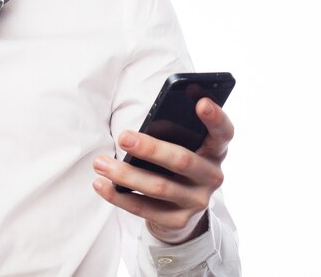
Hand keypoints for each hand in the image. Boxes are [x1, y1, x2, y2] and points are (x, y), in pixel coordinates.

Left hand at [92, 98, 233, 244]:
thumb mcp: (182, 144)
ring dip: (125, 174)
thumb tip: (146, 124)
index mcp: (214, 150)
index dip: (215, 117)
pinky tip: (100, 184)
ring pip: (159, 187)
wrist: (180, 209)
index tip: (201, 102)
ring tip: (99, 162)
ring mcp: (197, 201)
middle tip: (122, 137)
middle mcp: (212, 176)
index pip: (223, 132)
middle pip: (182, 161)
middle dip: (150, 149)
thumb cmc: (175, 162)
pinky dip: (119, 196)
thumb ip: (174, 133)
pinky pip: (145, 209)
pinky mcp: (179, 220)